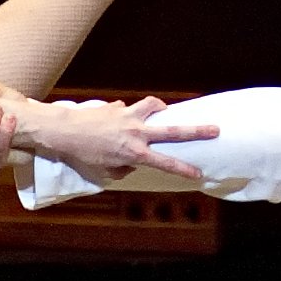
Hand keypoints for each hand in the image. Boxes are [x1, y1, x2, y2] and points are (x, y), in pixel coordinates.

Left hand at [21, 94, 218, 184]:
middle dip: (196, 131)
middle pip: (173, 131)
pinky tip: (126, 116)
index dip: (184, 169)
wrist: (65, 131)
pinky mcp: (118, 108)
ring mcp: (129, 118)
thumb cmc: (83, 155)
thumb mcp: (104, 171)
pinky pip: (131, 107)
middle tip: (215, 129)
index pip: (165, 163)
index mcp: (134, 153)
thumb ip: (123, 169)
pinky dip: (133, 112)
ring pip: (153, 107)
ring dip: (161, 108)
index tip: (198, 173)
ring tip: (165, 111)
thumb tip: (132, 163)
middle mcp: (136, 134)